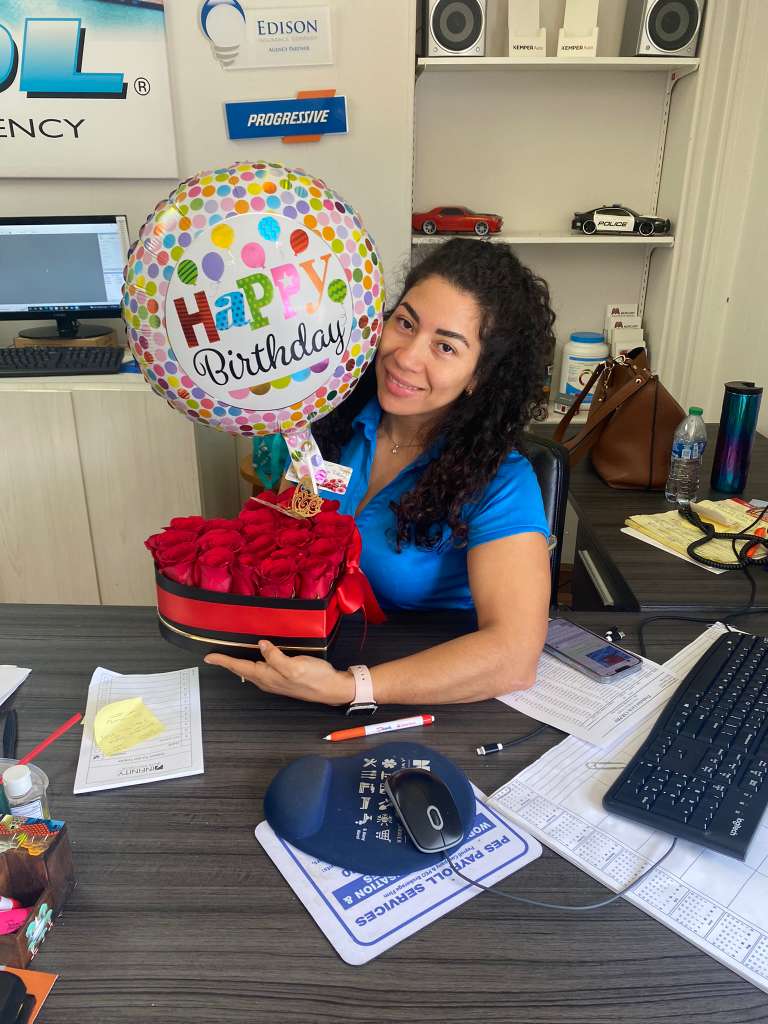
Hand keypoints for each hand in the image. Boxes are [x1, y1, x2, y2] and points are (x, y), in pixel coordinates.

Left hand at [204, 640, 354, 705]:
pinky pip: (261, 670)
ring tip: (228, 657)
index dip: (223, 661)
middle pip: (242, 670)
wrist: (331, 689)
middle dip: (227, 663)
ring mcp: (274, 680)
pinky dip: (252, 663)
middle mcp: (267, 680)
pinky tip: (255, 659)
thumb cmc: (315, 678)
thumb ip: (276, 657)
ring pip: (250, 671)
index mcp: (267, 676)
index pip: (239, 667)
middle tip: (214, 656)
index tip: (209, 657)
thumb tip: (261, 645)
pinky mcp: (282, 678)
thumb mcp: (294, 666)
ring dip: (238, 664)